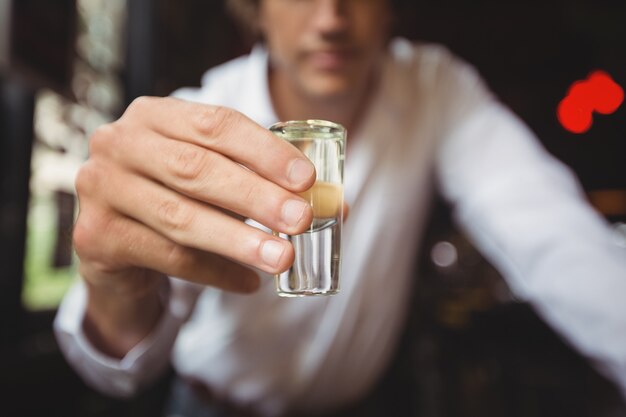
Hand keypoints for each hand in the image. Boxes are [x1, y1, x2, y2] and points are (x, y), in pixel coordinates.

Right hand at [73, 96, 315, 295]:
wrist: (117, 238)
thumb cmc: (177, 194)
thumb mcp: (217, 176)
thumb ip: (265, 182)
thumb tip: (336, 204)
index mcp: (154, 114)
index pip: (216, 123)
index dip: (264, 151)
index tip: (306, 179)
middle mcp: (119, 143)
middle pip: (196, 169)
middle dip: (256, 196)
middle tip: (301, 220)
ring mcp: (100, 188)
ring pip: (181, 217)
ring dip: (239, 240)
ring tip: (283, 258)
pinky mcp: (96, 236)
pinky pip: (167, 256)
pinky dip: (214, 271)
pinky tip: (248, 282)